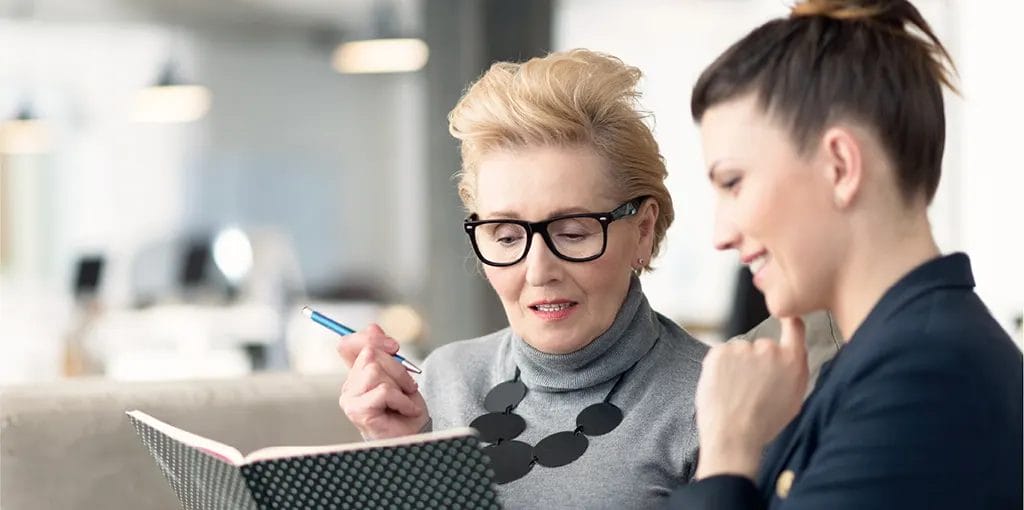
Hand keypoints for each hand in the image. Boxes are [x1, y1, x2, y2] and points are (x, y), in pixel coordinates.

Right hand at [337, 324, 428, 439]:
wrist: (414, 435)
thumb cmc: (406, 407)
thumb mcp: (399, 373)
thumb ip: (384, 351)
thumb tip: (373, 327)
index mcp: (356, 374)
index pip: (347, 344)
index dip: (369, 338)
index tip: (394, 346)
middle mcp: (348, 386)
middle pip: (369, 354)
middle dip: (397, 367)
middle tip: (408, 385)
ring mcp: (349, 399)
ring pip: (376, 370)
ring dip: (400, 384)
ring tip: (405, 399)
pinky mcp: (357, 411)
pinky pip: (383, 390)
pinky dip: (402, 399)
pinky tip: (405, 409)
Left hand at [694, 317, 808, 478]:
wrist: (734, 436)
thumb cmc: (763, 424)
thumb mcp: (794, 399)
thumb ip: (794, 371)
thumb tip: (791, 355)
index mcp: (793, 361)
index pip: (794, 327)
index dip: (788, 321)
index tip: (785, 317)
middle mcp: (770, 349)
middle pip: (762, 346)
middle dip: (755, 361)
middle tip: (749, 387)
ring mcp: (743, 348)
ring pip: (739, 352)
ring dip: (736, 365)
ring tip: (735, 392)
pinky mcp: (719, 351)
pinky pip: (720, 355)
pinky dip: (719, 368)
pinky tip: (723, 388)